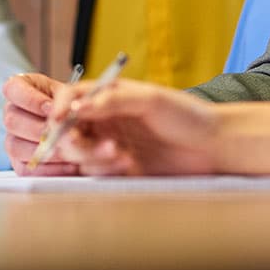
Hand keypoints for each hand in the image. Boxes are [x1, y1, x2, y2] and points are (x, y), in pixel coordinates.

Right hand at [2, 72, 78, 175]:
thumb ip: (65, 99)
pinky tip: (68, 164)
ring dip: (43, 148)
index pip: (12, 88)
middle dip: (39, 128)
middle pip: (11, 120)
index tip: (51, 107)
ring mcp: (13, 139)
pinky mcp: (19, 163)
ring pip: (15, 146)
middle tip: (62, 132)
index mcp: (21, 89)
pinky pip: (24, 169)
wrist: (90, 127)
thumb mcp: (75, 94)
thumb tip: (54, 115)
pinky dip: (47, 168)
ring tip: (68, 148)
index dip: (30, 99)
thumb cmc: (79, 106)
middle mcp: (13, 113)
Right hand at [51, 78, 219, 175]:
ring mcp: (107, 145)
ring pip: (76, 154)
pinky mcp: (116, 169)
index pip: (70, 98)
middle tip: (94, 143)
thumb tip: (77, 107)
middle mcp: (104, 119)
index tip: (57, 121)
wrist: (212, 147)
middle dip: (73, 139)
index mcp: (108, 96)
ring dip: (92, 157)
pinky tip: (129, 165)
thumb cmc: (187, 116)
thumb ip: (112, 100)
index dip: (58, 108)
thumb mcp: (151, 99)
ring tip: (121, 154)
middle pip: (65, 129)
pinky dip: (104, 170)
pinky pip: (93, 173)